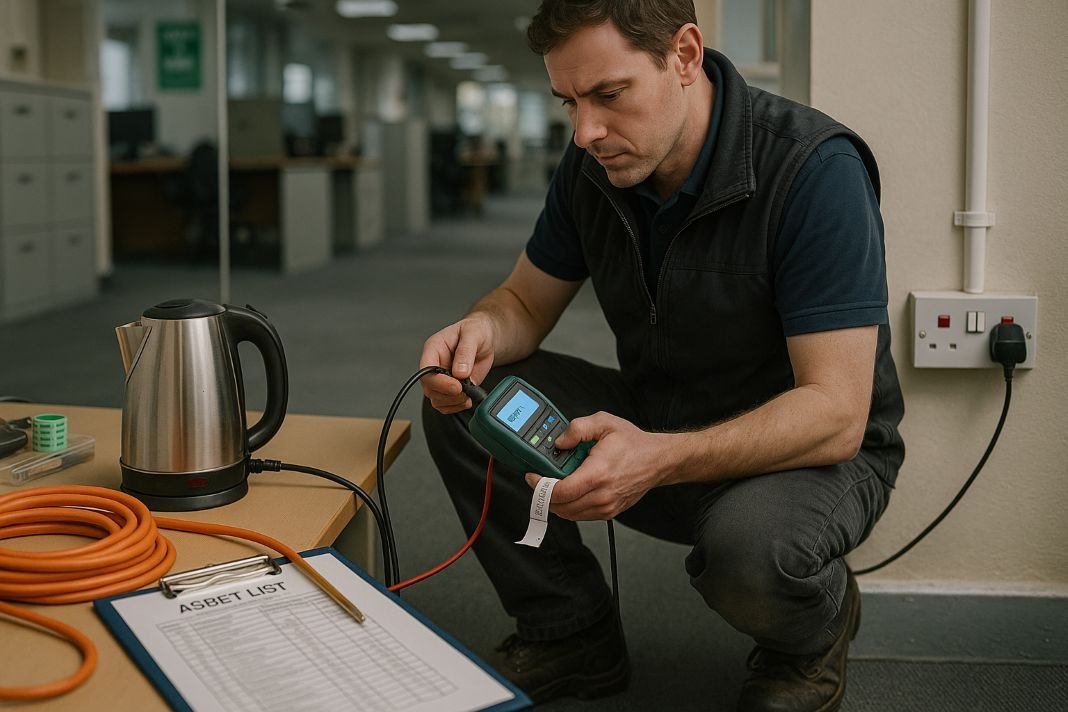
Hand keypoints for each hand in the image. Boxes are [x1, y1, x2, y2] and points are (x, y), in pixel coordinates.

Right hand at [419, 315, 495, 413]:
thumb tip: (460, 372)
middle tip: (465, 390)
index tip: (456, 386)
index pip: (425, 370)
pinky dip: (457, 406)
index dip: (438, 382)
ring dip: (453, 402)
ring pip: (436, 399)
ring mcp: (442, 378)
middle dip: (448, 394)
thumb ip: (465, 352)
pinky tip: (467, 399)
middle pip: (430, 388)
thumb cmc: (476, 331)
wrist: (485, 337)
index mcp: (434, 349)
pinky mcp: (450, 388)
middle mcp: (435, 364)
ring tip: (468, 394)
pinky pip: (446, 404)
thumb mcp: (473, 334)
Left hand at [526, 412, 676, 519]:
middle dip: (544, 494)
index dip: (540, 486)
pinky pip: (581, 515)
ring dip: (556, 502)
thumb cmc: (633, 443)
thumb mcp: (604, 422)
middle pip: (560, 506)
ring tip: (554, 484)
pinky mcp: (610, 512)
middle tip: (539, 479)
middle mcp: (602, 495)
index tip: (532, 476)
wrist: (658, 460)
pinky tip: (570, 491)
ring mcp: (607, 507)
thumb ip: (577, 429)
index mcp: (598, 474)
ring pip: (569, 514)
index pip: (560, 492)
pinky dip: (570, 506)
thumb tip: (559, 442)